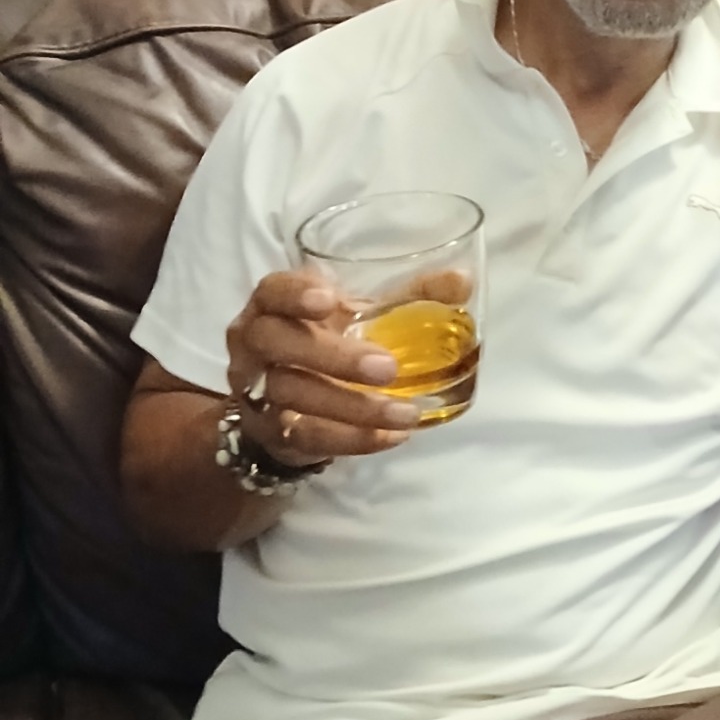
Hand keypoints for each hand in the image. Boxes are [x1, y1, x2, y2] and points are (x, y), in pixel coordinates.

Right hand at [225, 271, 416, 466]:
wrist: (286, 405)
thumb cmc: (327, 341)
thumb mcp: (360, 314)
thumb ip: (409, 296)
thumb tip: (462, 281)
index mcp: (274, 304)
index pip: (272, 290)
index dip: (295, 293)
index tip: (330, 299)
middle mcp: (255, 342)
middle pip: (276, 342)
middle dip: (332, 355)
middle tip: (388, 368)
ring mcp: (257, 389)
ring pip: (291, 394)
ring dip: (353, 406)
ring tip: (406, 413)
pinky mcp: (273, 431)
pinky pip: (308, 436)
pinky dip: (353, 438)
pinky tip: (392, 436)